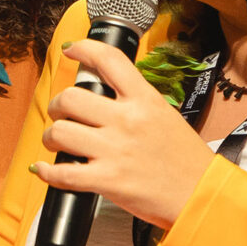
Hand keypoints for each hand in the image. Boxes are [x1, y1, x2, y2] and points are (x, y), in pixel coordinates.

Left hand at [31, 40, 218, 228]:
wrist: (200, 196)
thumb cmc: (186, 160)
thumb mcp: (166, 116)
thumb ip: (136, 102)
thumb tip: (103, 95)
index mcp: (144, 100)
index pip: (108, 60)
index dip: (83, 49)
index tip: (71, 50)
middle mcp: (127, 120)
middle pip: (70, 97)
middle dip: (58, 106)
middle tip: (62, 114)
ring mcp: (115, 150)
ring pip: (59, 132)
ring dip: (51, 137)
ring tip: (58, 143)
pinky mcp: (107, 180)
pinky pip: (62, 173)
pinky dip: (47, 172)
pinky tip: (45, 170)